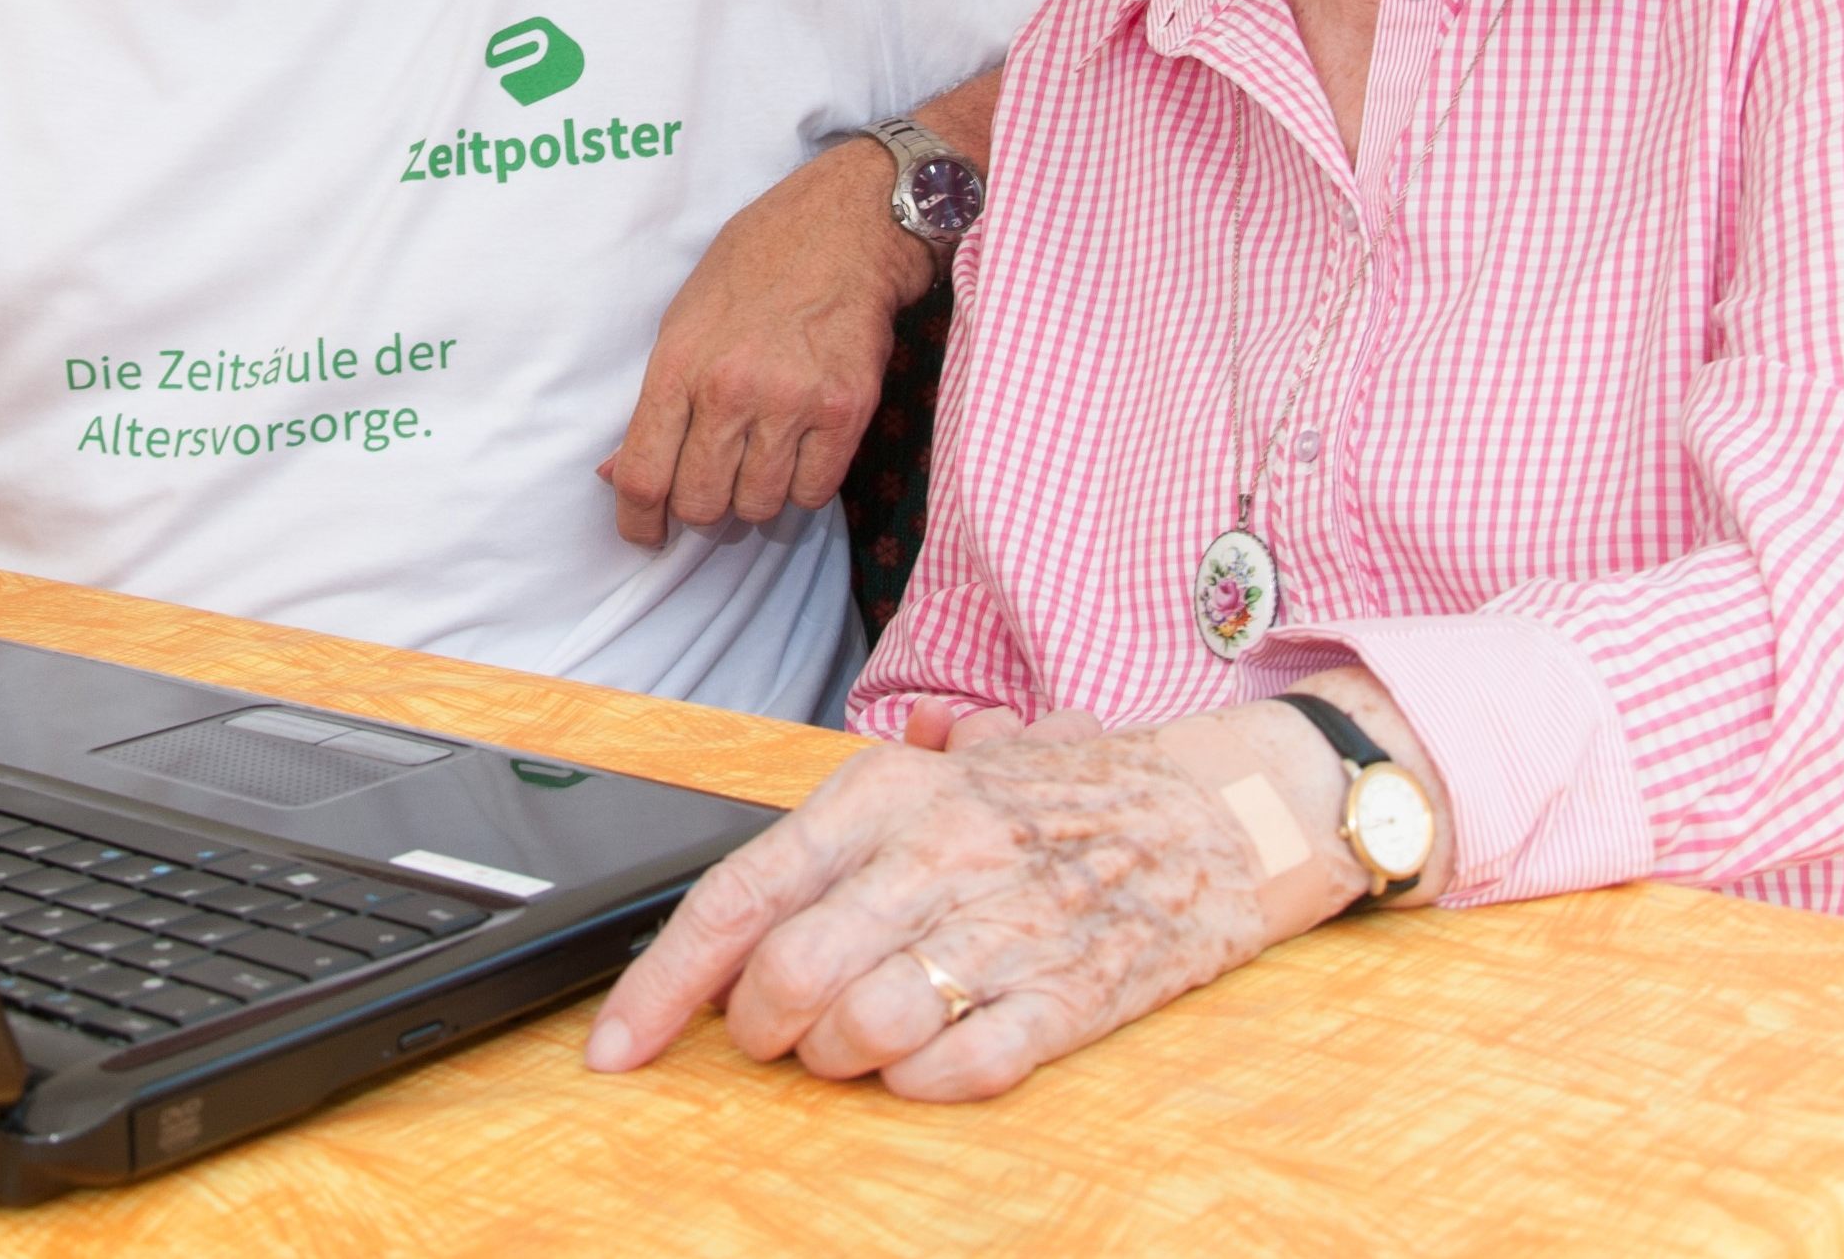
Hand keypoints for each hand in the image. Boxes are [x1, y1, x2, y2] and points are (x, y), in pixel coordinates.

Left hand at [585, 707, 1365, 1101]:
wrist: (1227, 802)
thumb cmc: (1080, 790)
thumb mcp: (956, 761)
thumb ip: (853, 814)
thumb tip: (748, 893)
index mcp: (892, 791)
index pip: (739, 896)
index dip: (659, 985)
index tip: (616, 1048)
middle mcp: (936, 855)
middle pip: (784, 981)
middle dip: (759, 1034)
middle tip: (778, 1034)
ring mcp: (1004, 927)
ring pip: (856, 1033)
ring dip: (839, 1059)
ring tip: (860, 1039)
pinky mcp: (1067, 997)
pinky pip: (953, 1070)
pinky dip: (920, 1082)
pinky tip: (932, 1054)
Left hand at [604, 138, 935, 547]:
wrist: (845, 228)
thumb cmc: (756, 268)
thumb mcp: (684, 320)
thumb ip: (657, 403)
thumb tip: (617, 476)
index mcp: (678, 365)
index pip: (643, 477)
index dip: (639, 523)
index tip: (647, 535)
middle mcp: (731, 389)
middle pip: (701, 505)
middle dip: (704, 510)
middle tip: (717, 486)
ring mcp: (792, 402)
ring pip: (759, 506)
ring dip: (757, 498)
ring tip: (764, 460)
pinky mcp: (847, 410)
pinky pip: (815, 492)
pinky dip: (804, 486)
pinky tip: (802, 453)